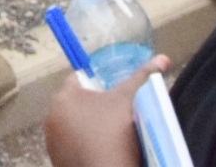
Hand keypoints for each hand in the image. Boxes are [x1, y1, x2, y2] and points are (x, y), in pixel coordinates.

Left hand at [45, 55, 170, 166]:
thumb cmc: (116, 132)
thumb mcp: (131, 100)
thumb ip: (144, 76)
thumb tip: (163, 58)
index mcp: (65, 96)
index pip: (78, 79)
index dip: (97, 84)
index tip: (112, 95)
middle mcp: (52, 115)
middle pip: (74, 103)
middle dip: (92, 107)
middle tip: (115, 116)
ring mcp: (52, 140)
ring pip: (72, 125)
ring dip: (86, 126)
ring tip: (109, 135)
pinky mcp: (56, 158)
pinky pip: (70, 145)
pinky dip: (82, 145)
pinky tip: (101, 150)